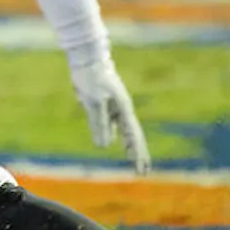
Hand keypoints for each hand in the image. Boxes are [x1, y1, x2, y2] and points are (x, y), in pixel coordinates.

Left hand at [69, 57, 150, 173]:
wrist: (87, 58)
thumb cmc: (92, 78)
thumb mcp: (94, 103)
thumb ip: (99, 124)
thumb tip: (103, 147)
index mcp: (123, 110)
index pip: (133, 137)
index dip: (138, 154)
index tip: (142, 170)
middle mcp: (121, 110)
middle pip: (131, 135)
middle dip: (137, 153)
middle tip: (142, 171)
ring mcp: (112, 107)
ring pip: (116, 130)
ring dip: (124, 142)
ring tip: (132, 157)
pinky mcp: (101, 103)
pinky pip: (103, 122)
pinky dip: (104, 130)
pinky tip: (105, 139)